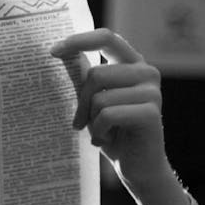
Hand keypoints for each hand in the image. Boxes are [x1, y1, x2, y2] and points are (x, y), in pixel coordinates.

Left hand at [50, 29, 187, 204]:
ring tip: (100, 132)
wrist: (135, 166)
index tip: (52, 51)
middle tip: (81, 123)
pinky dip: (99, 131)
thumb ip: (84, 78)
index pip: (107, 37)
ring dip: (92, 121)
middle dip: (82, 103)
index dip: (79, 41)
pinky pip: (108, 115)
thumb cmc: (112, 132)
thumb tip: (59, 51)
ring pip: (100, 98)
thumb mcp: (94, 101)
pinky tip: (106, 140)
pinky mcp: (151, 112)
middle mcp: (146, 72)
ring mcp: (152, 91)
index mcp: (132, 63)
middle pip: (96, 74)